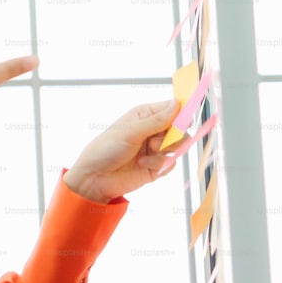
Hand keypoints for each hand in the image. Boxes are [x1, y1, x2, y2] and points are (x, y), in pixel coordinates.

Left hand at [63, 99, 180, 203]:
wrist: (96, 178)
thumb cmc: (106, 149)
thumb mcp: (131, 131)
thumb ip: (156, 121)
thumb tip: (176, 104)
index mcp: (145, 115)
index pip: (172, 108)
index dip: (181, 113)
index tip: (185, 121)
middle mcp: (152, 130)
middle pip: (180, 129)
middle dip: (172, 136)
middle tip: (155, 142)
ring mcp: (155, 148)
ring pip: (178, 146)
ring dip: (164, 150)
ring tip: (147, 152)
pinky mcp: (157, 166)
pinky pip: (171, 163)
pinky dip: (159, 165)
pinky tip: (142, 165)